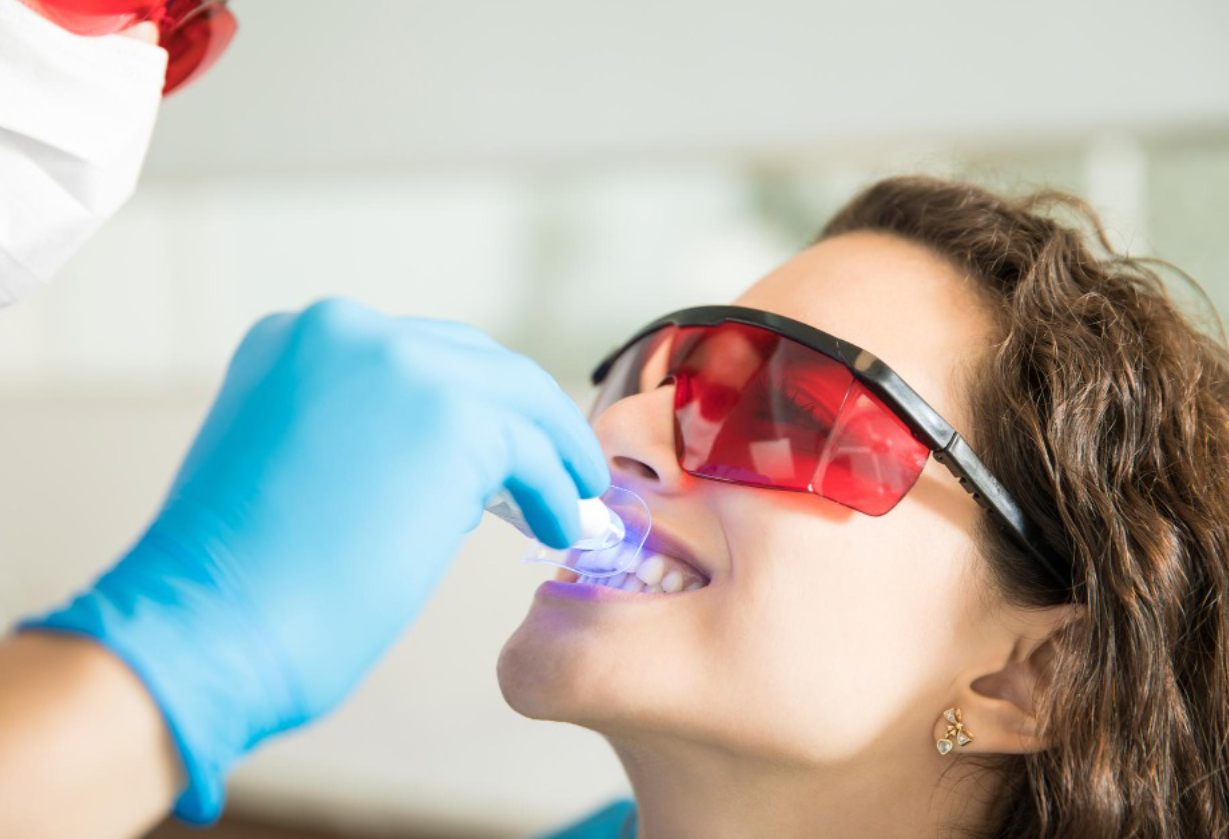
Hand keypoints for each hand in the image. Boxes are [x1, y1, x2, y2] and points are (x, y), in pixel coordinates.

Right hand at [20, 298, 607, 822]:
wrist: (204, 626)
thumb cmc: (234, 582)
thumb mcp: (285, 464)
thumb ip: (353, 434)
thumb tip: (435, 460)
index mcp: (295, 338)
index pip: (415, 356)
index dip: (468, 403)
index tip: (502, 447)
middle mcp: (347, 332)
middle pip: (475, 362)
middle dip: (520, 418)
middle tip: (555, 464)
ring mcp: (401, 365)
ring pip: (516, 398)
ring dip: (553, 451)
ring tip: (573, 497)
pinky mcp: (450, 418)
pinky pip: (533, 450)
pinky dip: (557, 488)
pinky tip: (561, 525)